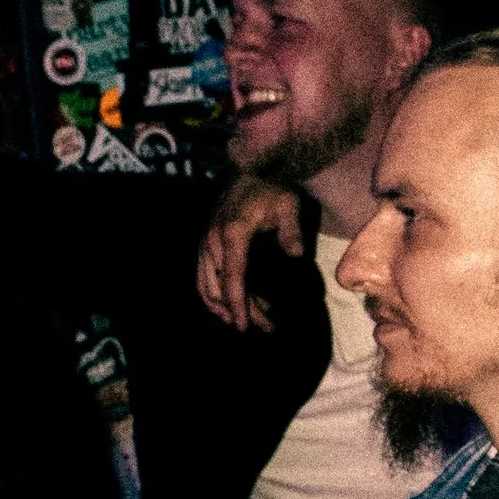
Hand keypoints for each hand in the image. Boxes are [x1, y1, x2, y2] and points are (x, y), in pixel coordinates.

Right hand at [194, 174, 308, 331]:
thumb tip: (296, 254)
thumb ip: (291, 229)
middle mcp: (213, 242)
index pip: (233, 280)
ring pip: (206, 285)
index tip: (243, 328)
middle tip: (260, 329)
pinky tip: (224, 306)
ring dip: (221, 307)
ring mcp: (205, 243)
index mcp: (233, 235)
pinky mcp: (204, 243)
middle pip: (219, 288)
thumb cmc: (271, 189)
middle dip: (237, 312)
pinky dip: (210, 294)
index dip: (239, 306)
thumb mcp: (288, 204)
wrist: (249, 169)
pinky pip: (201, 276)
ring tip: (242, 322)